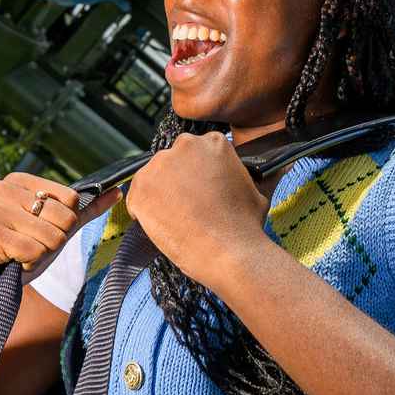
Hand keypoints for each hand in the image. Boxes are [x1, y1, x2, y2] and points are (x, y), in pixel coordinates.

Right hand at [0, 173, 118, 298]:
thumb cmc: (19, 252)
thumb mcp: (55, 228)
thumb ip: (85, 209)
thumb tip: (117, 190)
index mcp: (19, 180)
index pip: (70, 199)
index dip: (64, 223)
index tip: (39, 230)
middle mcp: (2, 188)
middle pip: (62, 217)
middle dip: (53, 240)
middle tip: (29, 245)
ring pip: (51, 236)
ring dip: (40, 254)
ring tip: (19, 253)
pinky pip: (34, 251)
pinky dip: (28, 263)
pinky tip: (11, 262)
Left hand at [125, 133, 270, 290]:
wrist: (230, 252)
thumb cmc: (245, 225)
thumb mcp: (255, 187)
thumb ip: (241, 173)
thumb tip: (257, 170)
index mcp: (213, 141)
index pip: (195, 152)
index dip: (197, 174)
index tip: (201, 191)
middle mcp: (184, 146)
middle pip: (172, 161)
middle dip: (177, 181)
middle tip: (189, 206)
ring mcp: (159, 167)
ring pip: (152, 179)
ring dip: (160, 196)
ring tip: (179, 220)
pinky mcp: (140, 190)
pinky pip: (136, 199)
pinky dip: (145, 213)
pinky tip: (165, 226)